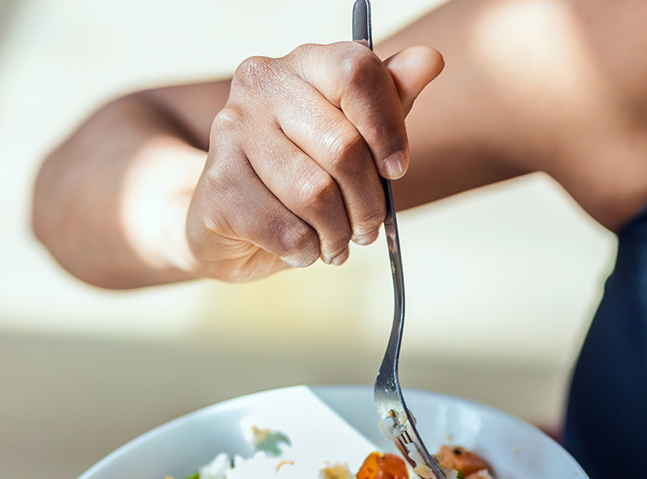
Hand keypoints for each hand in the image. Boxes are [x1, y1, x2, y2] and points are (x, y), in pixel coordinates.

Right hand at [185, 42, 443, 280]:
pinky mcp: (216, 187)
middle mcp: (260, 86)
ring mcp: (231, 132)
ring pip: (315, 195)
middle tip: (368, 225)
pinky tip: (304, 247)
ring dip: (338, 232)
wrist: (228, 218)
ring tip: (337, 241)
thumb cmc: (303, 171)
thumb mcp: (354, 132)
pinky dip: (307, 250)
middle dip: (368, 202)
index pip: (357, 73)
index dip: (388, 128)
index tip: (397, 169)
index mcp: (303, 64)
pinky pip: (286, 230)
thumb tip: (429, 60)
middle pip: (343, 146)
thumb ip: (390, 99)